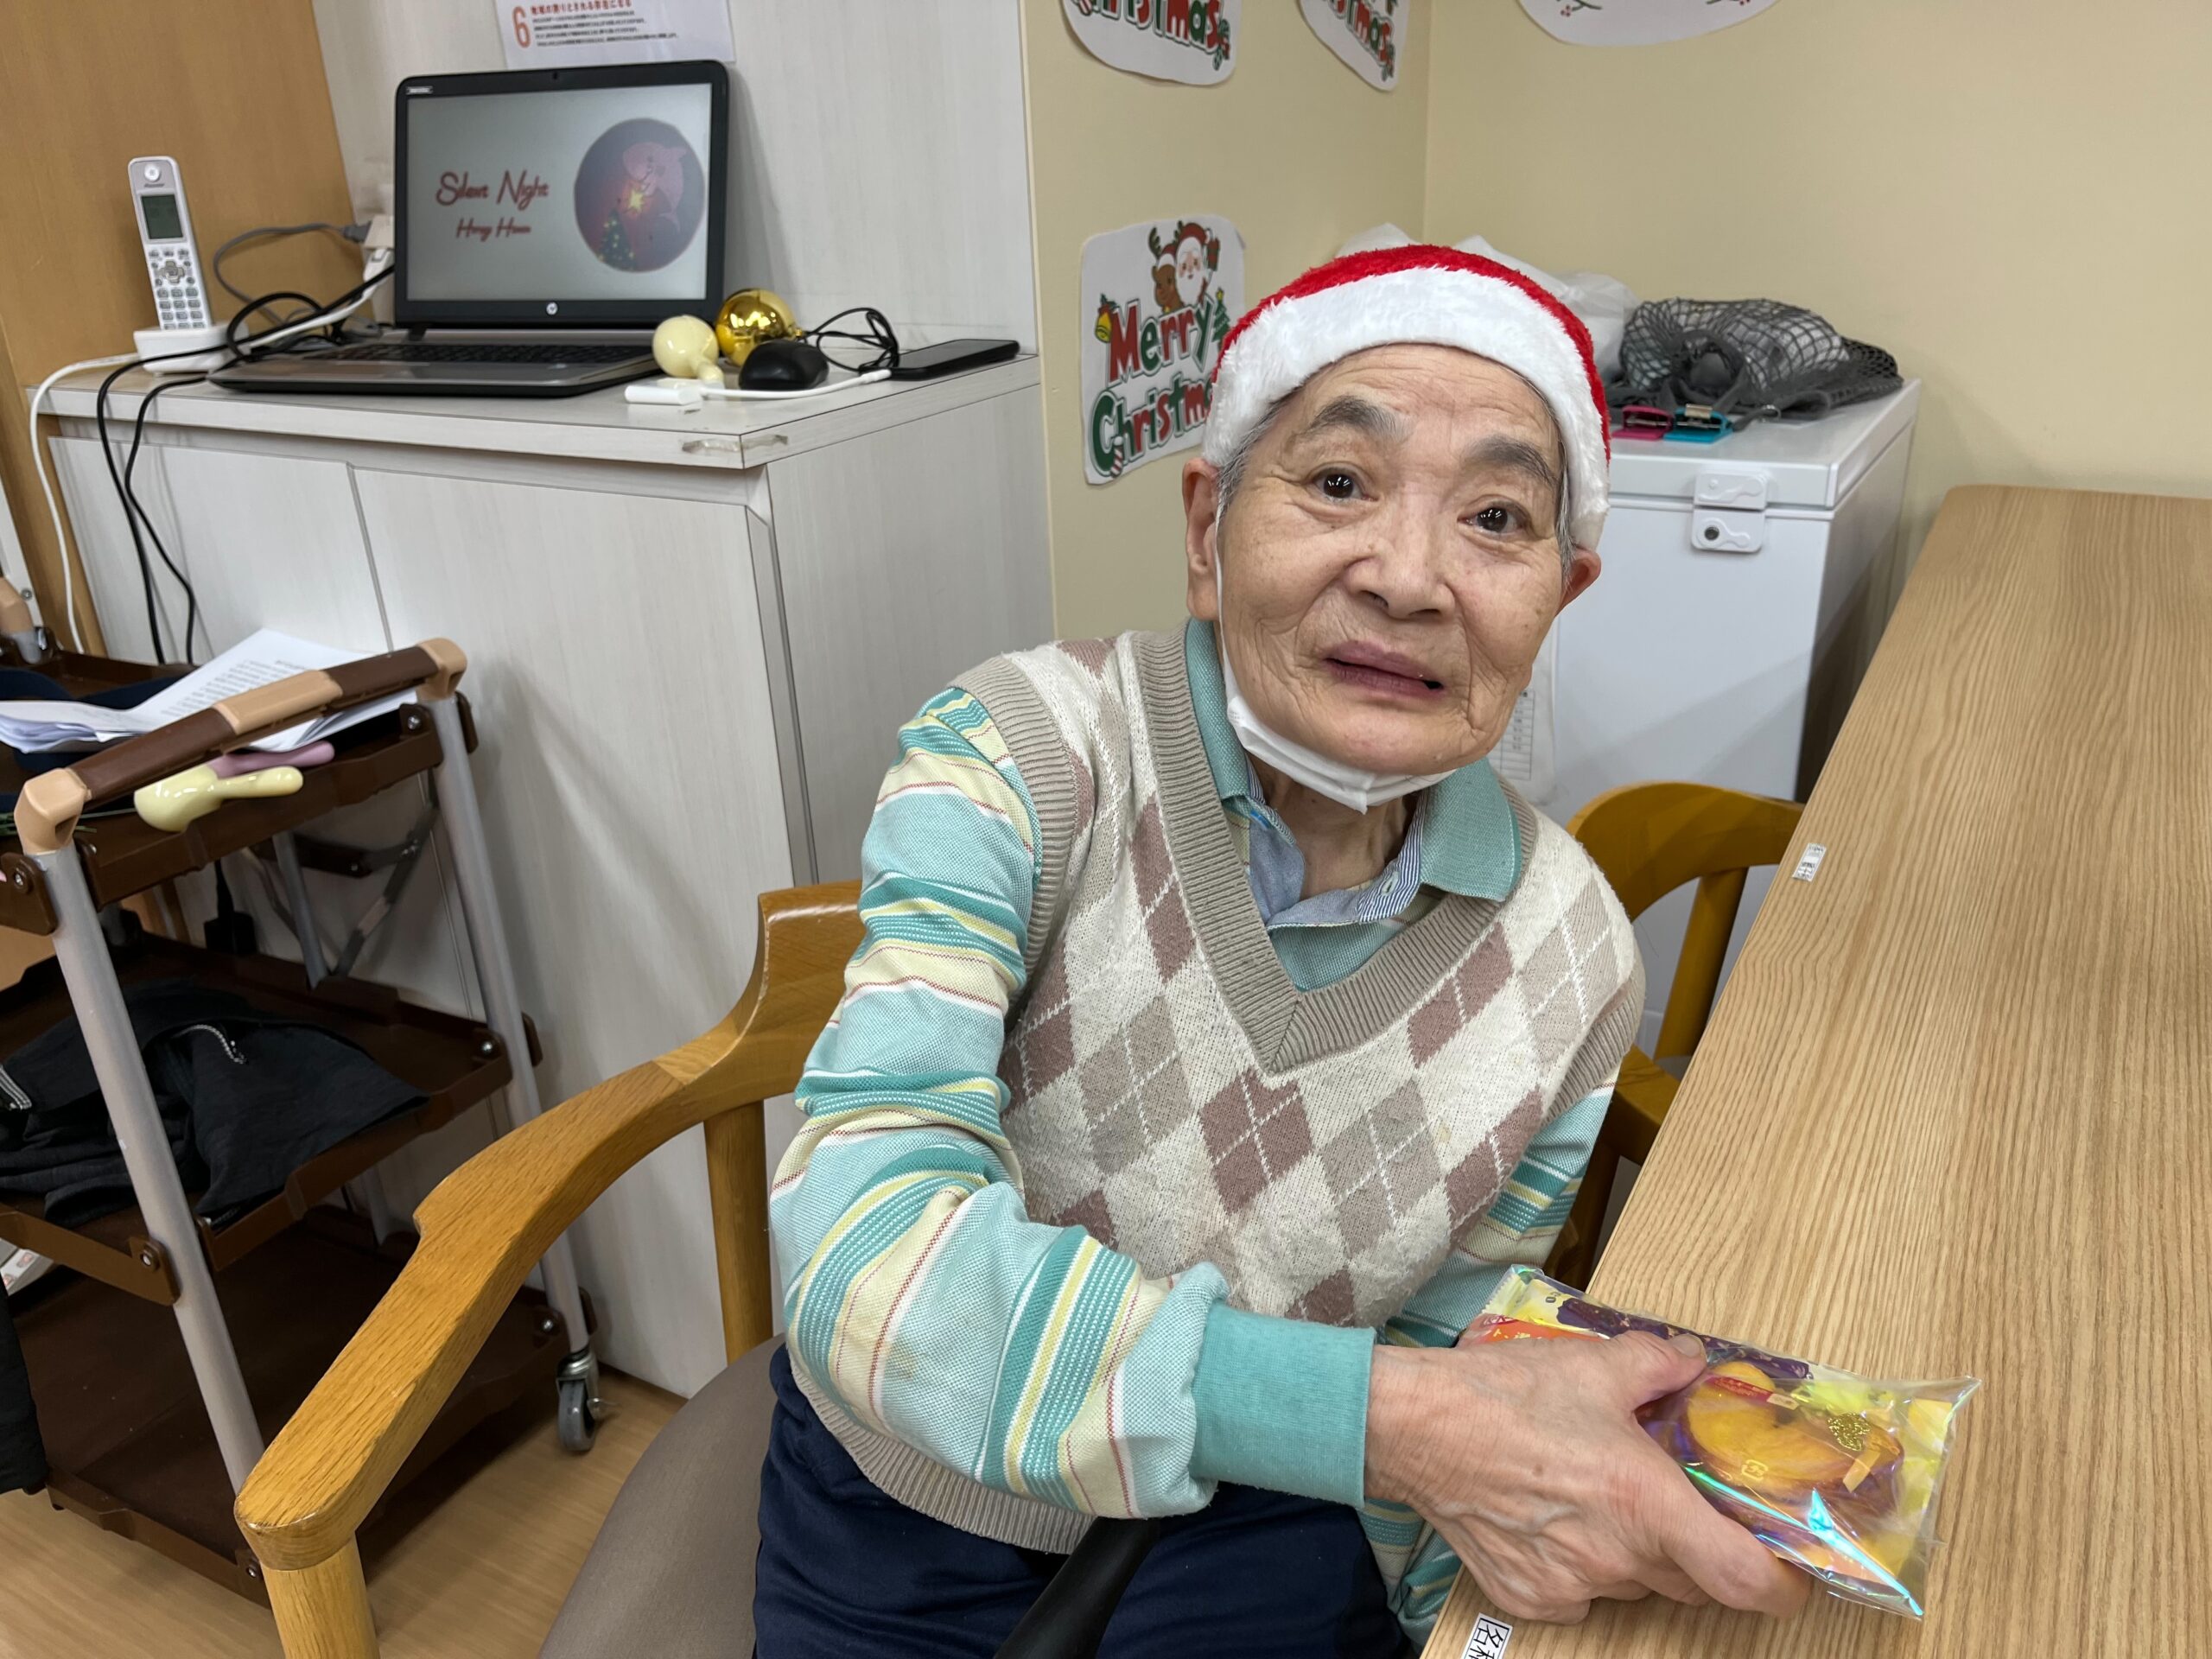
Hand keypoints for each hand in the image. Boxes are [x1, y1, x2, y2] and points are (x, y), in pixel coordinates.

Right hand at [1364, 1329, 1810, 1624]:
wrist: (1414, 1429)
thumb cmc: (1503, 1396)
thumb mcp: (1594, 1366)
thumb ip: (1659, 1364)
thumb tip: (1692, 1359)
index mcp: (1647, 1504)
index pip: (1744, 1581)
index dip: (1782, 1585)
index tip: (1790, 1569)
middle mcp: (1617, 1557)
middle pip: (1692, 1582)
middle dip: (1697, 1548)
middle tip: (1678, 1503)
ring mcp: (1571, 1585)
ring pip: (1635, 1584)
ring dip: (1637, 1553)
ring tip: (1601, 1498)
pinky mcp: (1529, 1597)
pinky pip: (1582, 1593)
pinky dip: (1583, 1564)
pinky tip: (1555, 1519)